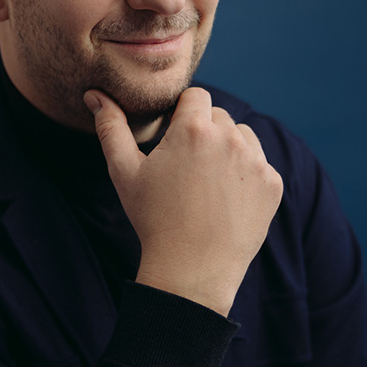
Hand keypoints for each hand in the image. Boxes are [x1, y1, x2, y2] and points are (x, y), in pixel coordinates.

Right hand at [84, 87, 282, 315]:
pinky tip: (225, 198)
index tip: (172, 136)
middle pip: (218, 115)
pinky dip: (245, 174)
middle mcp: (230, 138)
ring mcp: (256, 162)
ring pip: (242, 136)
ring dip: (227, 147)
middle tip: (185, 165)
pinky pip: (260, 164)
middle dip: (203, 131)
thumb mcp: (124, 172)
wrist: (191, 271)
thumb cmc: (153, 219)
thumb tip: (94, 95)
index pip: (195, 95)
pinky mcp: (272, 184)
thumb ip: (110, 127)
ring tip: (206, 180)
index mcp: (193, 128)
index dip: (182, 112)